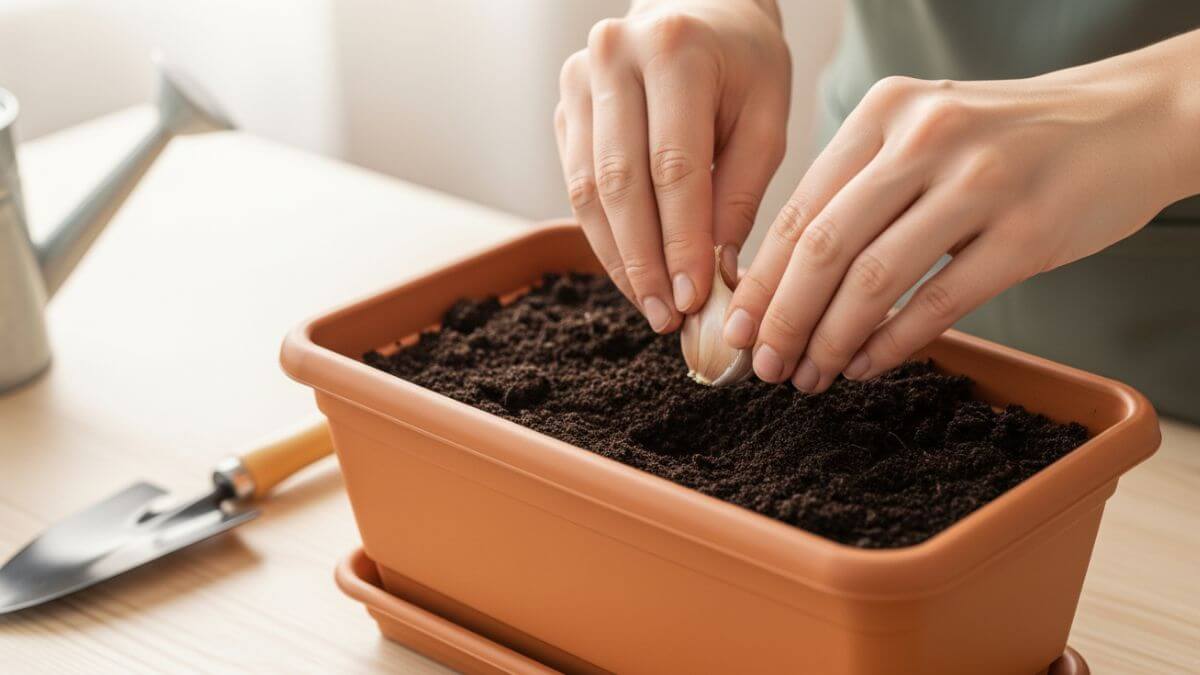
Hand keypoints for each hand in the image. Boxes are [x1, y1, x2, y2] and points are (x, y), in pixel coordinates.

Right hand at [554, 0, 789, 332]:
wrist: (700, 10)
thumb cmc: (744, 65)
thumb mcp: (767, 118)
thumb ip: (740, 194)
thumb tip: (715, 275)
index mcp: (675, 51)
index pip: (672, 165)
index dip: (680, 240)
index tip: (693, 297)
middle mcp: (613, 57)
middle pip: (619, 182)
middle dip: (643, 259)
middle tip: (664, 315)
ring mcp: (578, 80)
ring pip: (587, 190)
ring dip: (618, 257)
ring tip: (649, 305)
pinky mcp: (563, 108)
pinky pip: (576, 185)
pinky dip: (603, 236)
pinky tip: (631, 272)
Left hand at [724, 39, 1199, 391]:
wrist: (1128, 121)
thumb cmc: (1008, 140)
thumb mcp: (924, 134)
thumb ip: (860, 189)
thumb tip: (783, 278)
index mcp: (884, 111)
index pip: (801, 207)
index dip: (762, 277)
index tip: (738, 327)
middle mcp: (925, 138)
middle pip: (826, 246)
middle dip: (783, 318)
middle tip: (765, 366)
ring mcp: (979, 183)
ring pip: (875, 279)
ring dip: (830, 340)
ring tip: (810, 376)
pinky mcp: (1027, 232)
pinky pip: (939, 302)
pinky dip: (892, 344)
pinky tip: (865, 367)